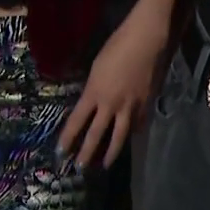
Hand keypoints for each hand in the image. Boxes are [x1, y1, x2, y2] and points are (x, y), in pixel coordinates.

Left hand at [58, 9, 166, 167]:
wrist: (148, 41)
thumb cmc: (117, 46)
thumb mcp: (97, 68)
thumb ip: (94, 89)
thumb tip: (92, 103)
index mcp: (94, 92)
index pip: (77, 121)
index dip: (68, 138)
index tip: (61, 152)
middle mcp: (111, 105)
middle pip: (96, 135)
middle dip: (86, 153)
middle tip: (79, 168)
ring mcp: (131, 108)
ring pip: (119, 137)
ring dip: (110, 153)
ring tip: (105, 165)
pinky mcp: (147, 106)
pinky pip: (137, 126)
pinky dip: (132, 134)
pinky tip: (129, 140)